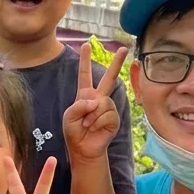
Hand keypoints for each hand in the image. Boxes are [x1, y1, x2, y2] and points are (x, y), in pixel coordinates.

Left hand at [63, 43, 127, 162]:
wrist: (83, 149)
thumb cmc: (74, 132)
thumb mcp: (68, 116)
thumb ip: (79, 105)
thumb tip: (96, 101)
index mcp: (85, 95)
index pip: (85, 74)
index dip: (85, 60)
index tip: (86, 45)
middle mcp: (98, 98)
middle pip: (109, 77)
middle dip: (117, 63)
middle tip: (124, 48)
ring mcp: (107, 108)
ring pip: (103, 102)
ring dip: (92, 116)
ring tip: (87, 125)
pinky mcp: (114, 119)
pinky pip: (107, 114)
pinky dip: (97, 122)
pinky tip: (95, 128)